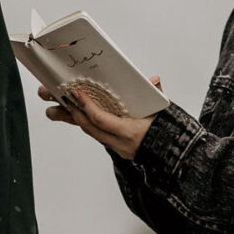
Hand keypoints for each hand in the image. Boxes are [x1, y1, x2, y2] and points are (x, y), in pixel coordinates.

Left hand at [45, 78, 159, 161]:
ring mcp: (117, 148)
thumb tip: (154, 80)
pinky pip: (97, 135)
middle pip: (90, 128)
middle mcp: (120, 143)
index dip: (86, 106)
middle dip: (74, 112)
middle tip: (63, 97)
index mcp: (130, 132)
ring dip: (76, 119)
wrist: (171, 153)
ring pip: (91, 133)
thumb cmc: (166, 131)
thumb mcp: (162, 112)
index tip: (76, 93)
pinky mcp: (116, 148)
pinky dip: (87, 124)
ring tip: (62, 107)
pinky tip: (78, 114)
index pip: (101, 120)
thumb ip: (156, 94)